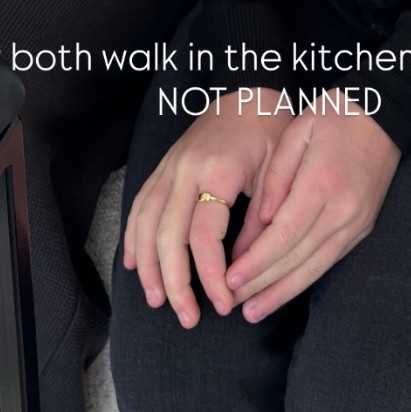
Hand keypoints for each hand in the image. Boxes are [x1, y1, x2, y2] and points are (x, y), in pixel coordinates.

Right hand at [122, 91, 291, 326]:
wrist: (250, 94)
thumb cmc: (270, 132)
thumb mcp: (277, 174)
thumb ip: (260, 223)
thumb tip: (244, 274)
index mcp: (216, 171)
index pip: (203, 236)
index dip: (211, 275)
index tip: (224, 304)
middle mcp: (184, 170)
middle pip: (167, 235)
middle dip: (174, 282)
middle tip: (188, 317)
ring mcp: (169, 168)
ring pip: (145, 223)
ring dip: (148, 266)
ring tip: (157, 300)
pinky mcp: (163, 168)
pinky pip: (139, 205)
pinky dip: (133, 236)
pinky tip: (134, 263)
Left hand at [224, 101, 400, 322]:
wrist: (384, 116)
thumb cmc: (334, 116)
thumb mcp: (298, 131)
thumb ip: (277, 175)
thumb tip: (259, 219)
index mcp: (321, 183)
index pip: (283, 234)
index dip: (255, 261)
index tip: (229, 279)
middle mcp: (342, 211)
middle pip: (296, 257)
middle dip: (261, 283)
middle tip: (230, 301)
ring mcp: (355, 223)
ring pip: (314, 267)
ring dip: (282, 292)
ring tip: (252, 311)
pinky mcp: (362, 228)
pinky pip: (329, 261)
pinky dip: (304, 280)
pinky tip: (283, 293)